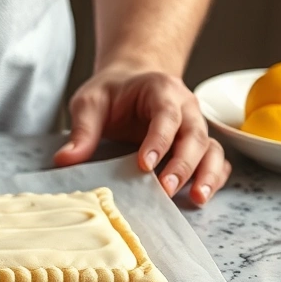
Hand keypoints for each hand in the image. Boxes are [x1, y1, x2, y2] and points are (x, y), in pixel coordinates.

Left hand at [53, 64, 230, 205]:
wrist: (131, 83)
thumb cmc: (112, 92)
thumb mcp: (90, 103)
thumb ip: (82, 130)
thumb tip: (65, 160)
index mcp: (161, 90)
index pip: (166, 115)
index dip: (159, 140)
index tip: (145, 165)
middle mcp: (186, 107)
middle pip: (195, 135)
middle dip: (183, 164)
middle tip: (166, 189)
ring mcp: (195, 126)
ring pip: (211, 149)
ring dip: (206, 174)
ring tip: (196, 198)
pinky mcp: (198, 144)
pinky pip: (215, 160)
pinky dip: (214, 177)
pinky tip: (200, 195)